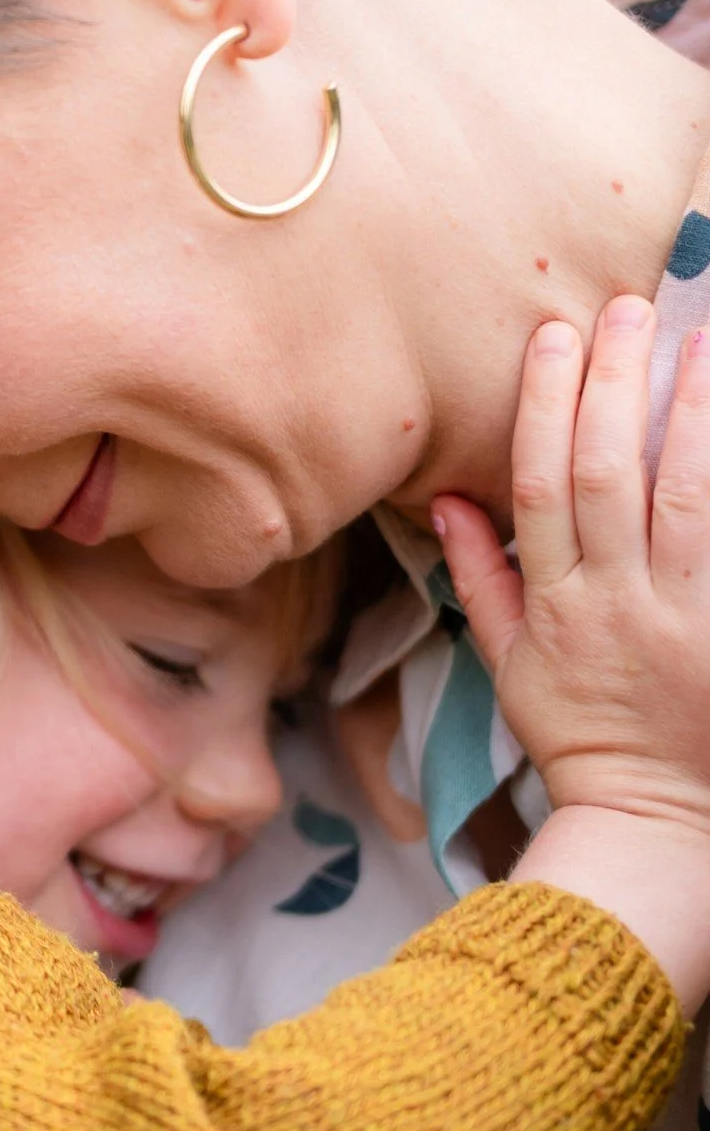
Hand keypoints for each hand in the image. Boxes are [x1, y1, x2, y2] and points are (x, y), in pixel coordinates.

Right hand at [437, 300, 709, 1008]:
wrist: (657, 821)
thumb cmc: (582, 739)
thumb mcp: (510, 666)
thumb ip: (479, 580)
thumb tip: (445, 500)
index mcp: (555, 608)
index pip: (540, 488)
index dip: (544, 408)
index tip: (552, 336)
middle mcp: (615, 604)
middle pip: (608, 477)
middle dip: (612, 386)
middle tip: (623, 309)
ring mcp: (680, 616)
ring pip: (682, 498)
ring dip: (689, 413)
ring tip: (700, 339)